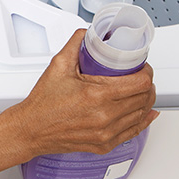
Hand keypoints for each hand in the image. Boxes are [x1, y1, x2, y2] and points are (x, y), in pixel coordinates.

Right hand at [4, 29, 157, 159]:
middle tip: (139, 77)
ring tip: (139, 91)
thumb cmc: (43, 103)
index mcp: (97, 95)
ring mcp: (106, 132)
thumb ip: (75, 45)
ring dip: (145, 101)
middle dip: (146, 85)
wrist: (32, 129)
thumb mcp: (58, 66)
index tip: (141, 68)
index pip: (140, 83)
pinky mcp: (105, 144)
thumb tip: (87, 33)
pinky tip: (145, 113)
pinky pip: (134, 132)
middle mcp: (105, 116)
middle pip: (144, 98)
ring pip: (142, 114)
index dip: (146, 72)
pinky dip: (143, 120)